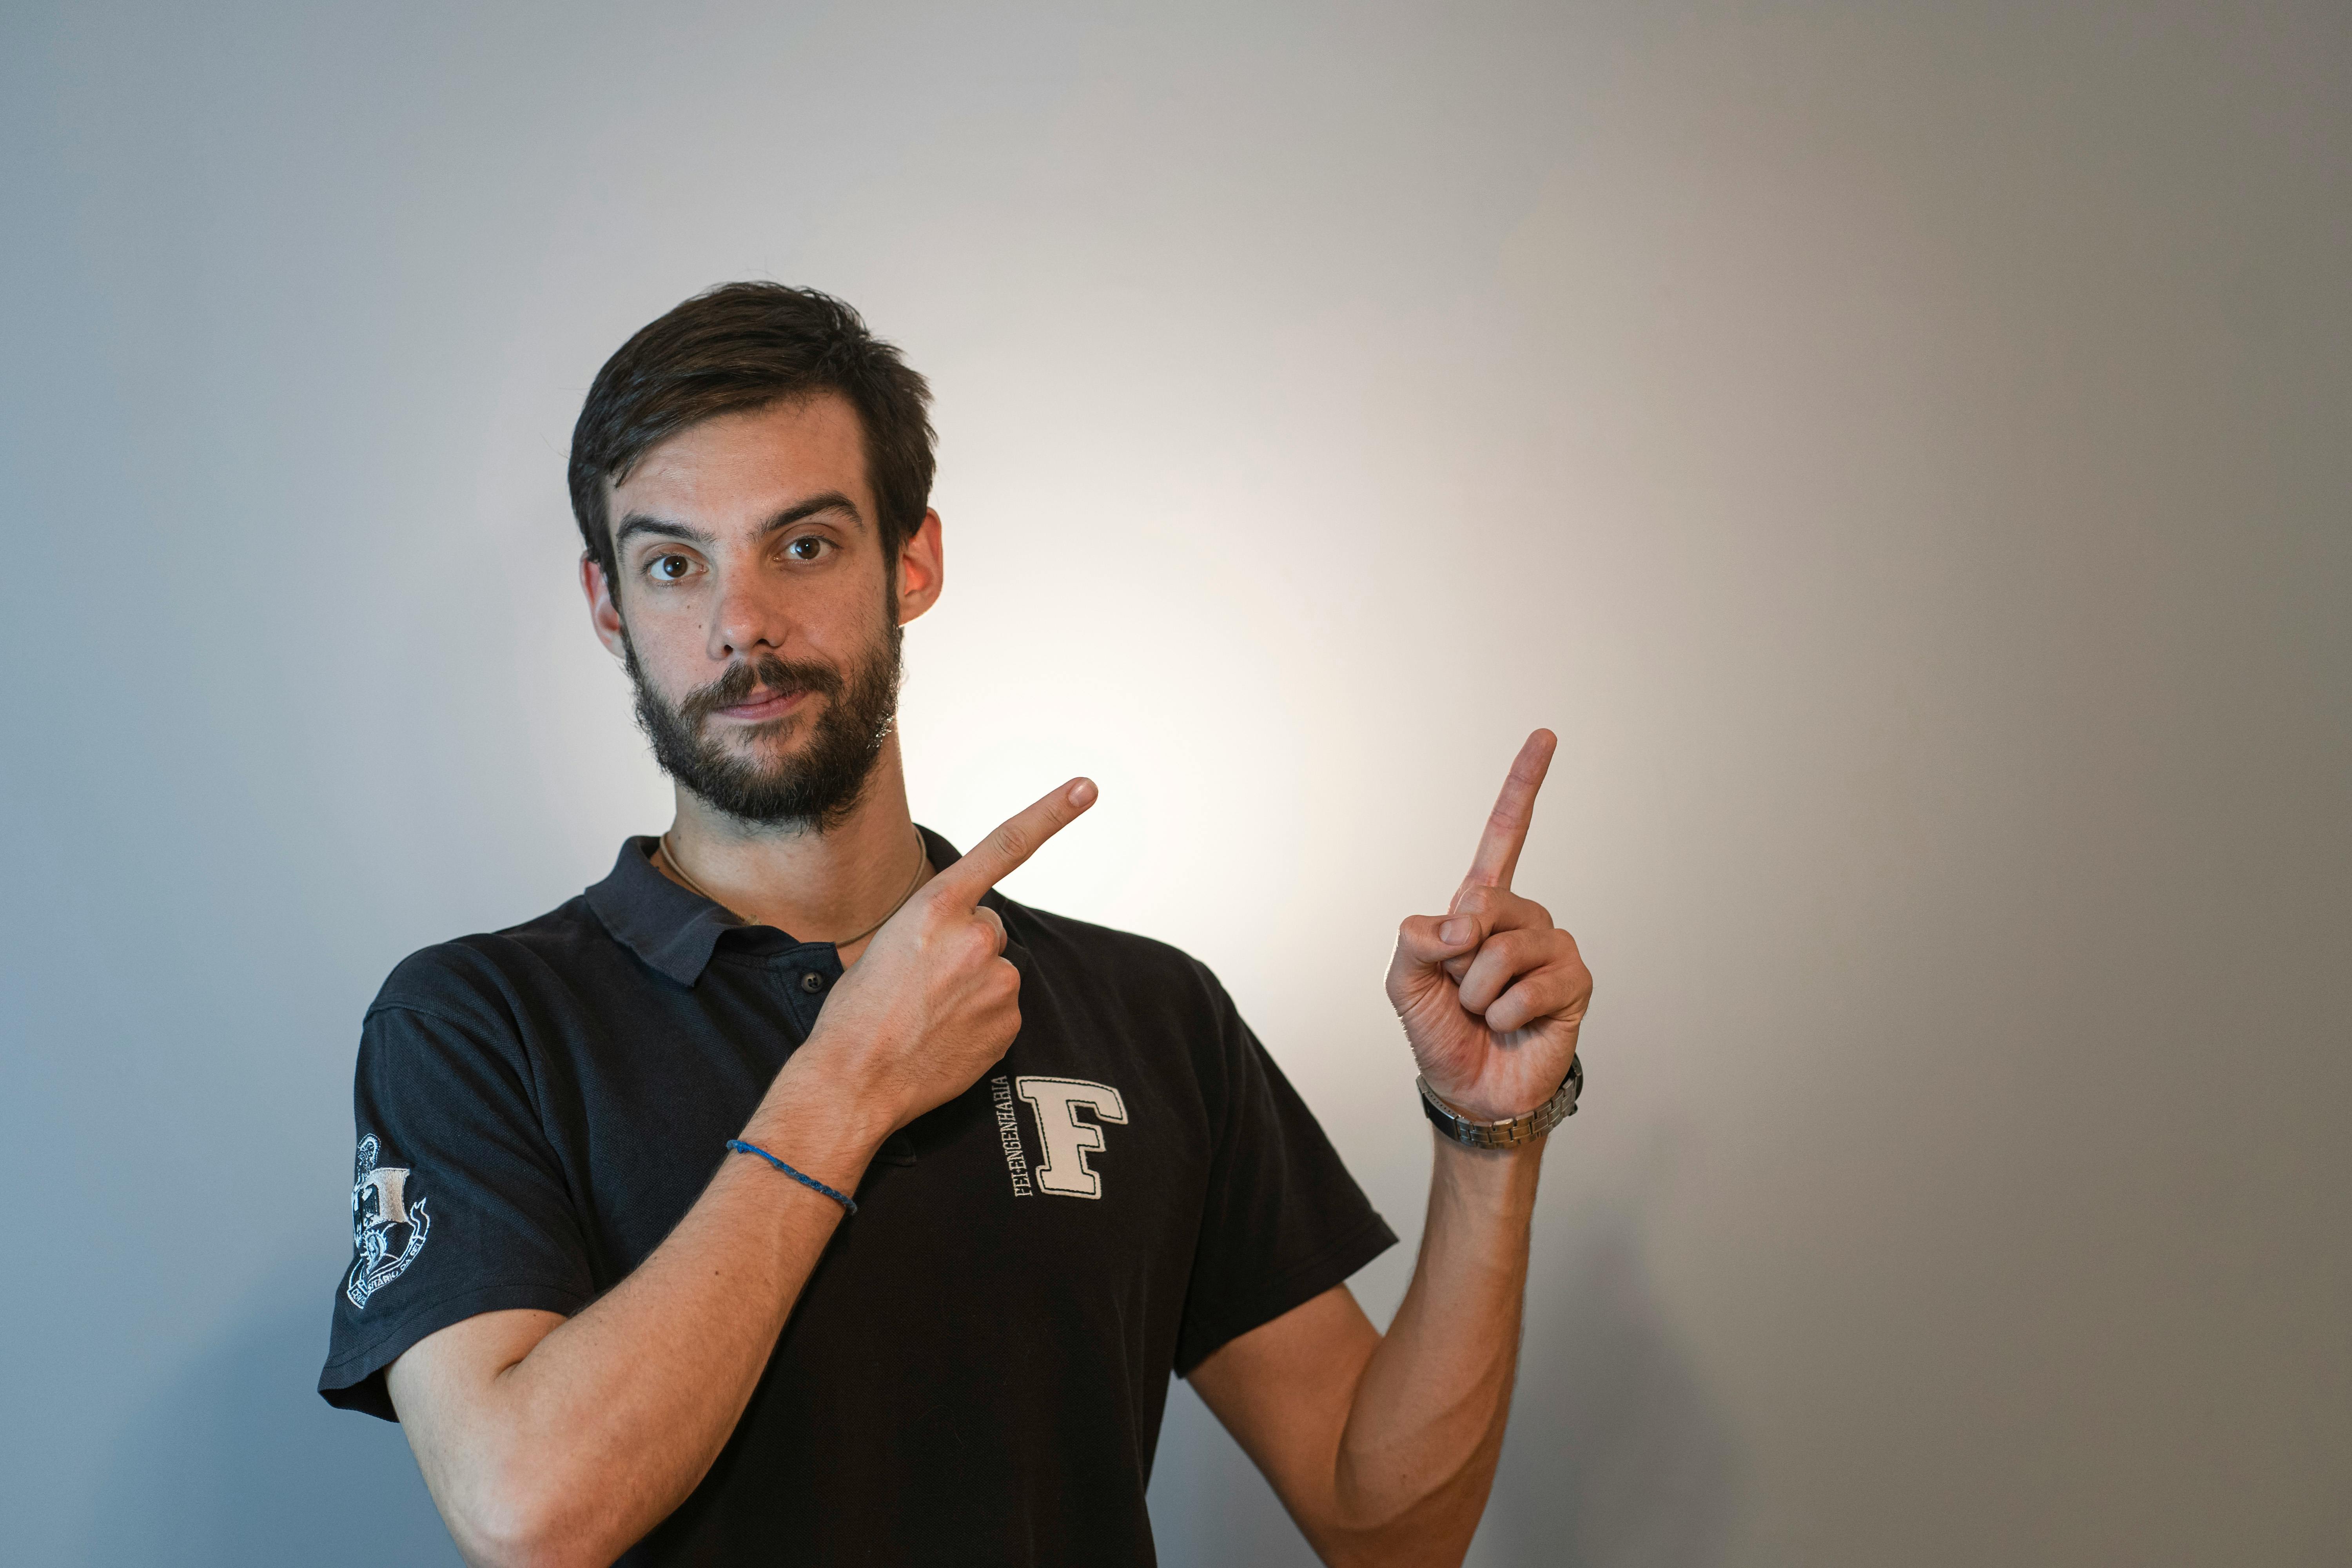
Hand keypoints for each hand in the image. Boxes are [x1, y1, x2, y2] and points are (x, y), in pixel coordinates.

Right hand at [775, 779, 1096, 1136]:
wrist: (854, 1079)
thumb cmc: (856, 1012)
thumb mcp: (885, 944)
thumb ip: (933, 927)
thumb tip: (962, 939)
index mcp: (936, 907)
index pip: (1003, 847)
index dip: (1049, 814)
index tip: (1085, 789)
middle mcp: (975, 936)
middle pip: (988, 928)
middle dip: (965, 949)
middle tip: (922, 983)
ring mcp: (997, 981)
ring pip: (995, 972)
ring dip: (972, 987)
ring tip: (928, 1014)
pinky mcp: (1009, 1022)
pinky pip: (1002, 1009)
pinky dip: (980, 1020)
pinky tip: (944, 1036)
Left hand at [1386, 731, 1590, 1123]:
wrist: (1471, 1091)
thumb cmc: (1440, 1033)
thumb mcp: (1403, 983)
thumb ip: (1416, 940)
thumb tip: (1465, 922)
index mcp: (1480, 908)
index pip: (1505, 836)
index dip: (1524, 786)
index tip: (1545, 736)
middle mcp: (1521, 919)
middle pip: (1487, 902)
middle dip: (1459, 955)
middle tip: (1461, 992)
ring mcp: (1552, 949)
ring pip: (1507, 948)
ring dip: (1480, 991)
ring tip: (1484, 1013)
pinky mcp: (1576, 983)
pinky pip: (1536, 982)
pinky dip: (1510, 1010)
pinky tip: (1512, 1024)